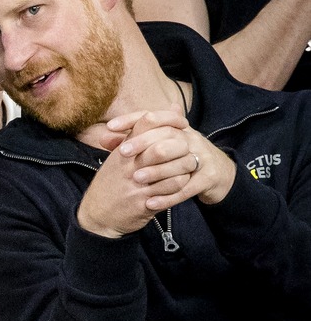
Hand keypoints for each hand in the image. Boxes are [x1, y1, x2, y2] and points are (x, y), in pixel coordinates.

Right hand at [78, 108, 193, 237]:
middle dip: (181, 146)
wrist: (97, 214)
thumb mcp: (122, 154)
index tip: (182, 125)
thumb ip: (147, 132)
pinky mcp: (143, 201)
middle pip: (162, 146)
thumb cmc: (112, 182)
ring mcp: (135, 183)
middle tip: (188, 148)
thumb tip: (174, 105)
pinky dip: (181, 184)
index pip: (147, 122)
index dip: (170, 120)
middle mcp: (128, 163)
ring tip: (189, 167)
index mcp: (122, 148)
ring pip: (172, 169)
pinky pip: (171, 188)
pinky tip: (181, 183)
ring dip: (185, 167)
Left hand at [106, 106, 236, 208]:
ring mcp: (202, 156)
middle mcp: (189, 137)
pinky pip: (188, 187)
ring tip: (136, 179)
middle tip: (121, 153)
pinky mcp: (209, 177)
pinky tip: (151, 203)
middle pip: (165, 134)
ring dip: (156, 171)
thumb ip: (131, 141)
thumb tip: (103, 138)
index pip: (152, 116)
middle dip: (141, 143)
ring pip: (178, 161)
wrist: (217, 175)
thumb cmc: (178, 158)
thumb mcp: (157, 146)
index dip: (130, 119)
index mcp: (175, 127)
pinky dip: (168, 196)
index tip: (110, 126)